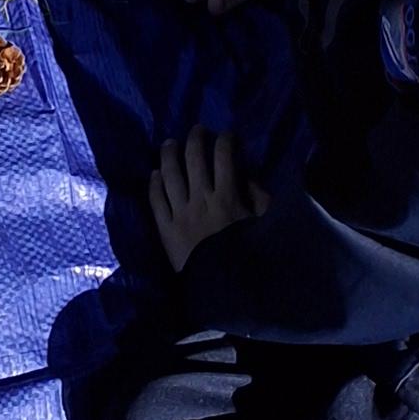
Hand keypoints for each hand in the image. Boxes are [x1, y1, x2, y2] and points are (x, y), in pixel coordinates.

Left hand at [148, 128, 269, 273]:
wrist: (225, 288)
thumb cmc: (249, 256)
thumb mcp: (264, 225)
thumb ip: (259, 198)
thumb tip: (248, 176)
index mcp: (228, 197)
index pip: (224, 157)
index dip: (225, 140)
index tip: (227, 135)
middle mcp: (200, 200)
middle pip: (194, 159)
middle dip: (196, 139)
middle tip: (197, 130)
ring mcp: (180, 214)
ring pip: (170, 175)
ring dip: (169, 155)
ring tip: (170, 143)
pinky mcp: (165, 230)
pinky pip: (156, 202)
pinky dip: (154, 185)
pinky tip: (154, 174)